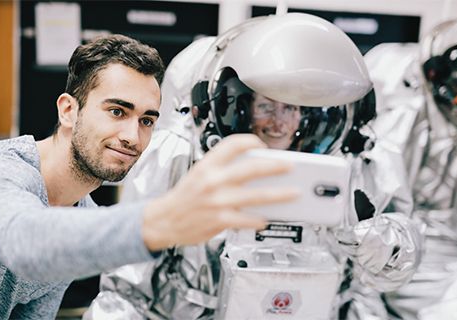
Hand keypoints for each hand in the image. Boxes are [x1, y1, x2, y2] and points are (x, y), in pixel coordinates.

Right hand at [142, 134, 298, 250]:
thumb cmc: (183, 198)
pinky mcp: (220, 219)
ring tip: (293, 193)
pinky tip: (266, 218)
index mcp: (207, 165)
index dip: (251, 142)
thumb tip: (252, 170)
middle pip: (251, 168)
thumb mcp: (198, 175)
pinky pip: (248, 219)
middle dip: (275, 166)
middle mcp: (213, 180)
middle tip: (289, 166)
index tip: (262, 146)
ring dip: (279, 194)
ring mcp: (218, 201)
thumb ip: (221, 169)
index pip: (233, 144)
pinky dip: (259, 219)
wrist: (163, 220)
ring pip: (256, 195)